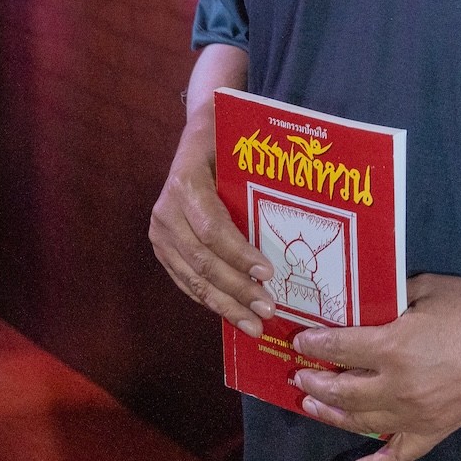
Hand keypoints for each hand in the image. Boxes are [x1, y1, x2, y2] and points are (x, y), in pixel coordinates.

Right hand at [148, 117, 275, 335]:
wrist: (198, 136)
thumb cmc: (228, 140)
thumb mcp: (239, 148)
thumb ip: (255, 179)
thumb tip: (300, 212)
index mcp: (186, 184)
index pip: (212, 229)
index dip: (239, 255)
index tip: (268, 274)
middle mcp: (166, 212)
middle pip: (202, 260)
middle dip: (236, 290)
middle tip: (267, 309)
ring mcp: (160, 232)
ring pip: (192, 278)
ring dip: (225, 305)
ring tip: (253, 324)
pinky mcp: (162, 248)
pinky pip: (185, 280)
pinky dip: (210, 300)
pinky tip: (233, 314)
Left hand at [292, 273, 460, 460]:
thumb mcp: (429, 288)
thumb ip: (392, 296)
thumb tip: (367, 301)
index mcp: (395, 347)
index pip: (340, 348)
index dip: (315, 344)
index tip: (301, 340)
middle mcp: (398, 386)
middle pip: (342, 391)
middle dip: (315, 382)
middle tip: (300, 374)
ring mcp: (415, 414)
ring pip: (360, 422)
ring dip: (330, 414)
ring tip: (311, 404)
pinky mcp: (434, 430)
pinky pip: (397, 456)